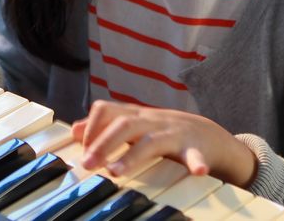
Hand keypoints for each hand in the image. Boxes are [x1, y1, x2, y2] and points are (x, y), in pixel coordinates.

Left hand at [70, 100, 257, 187]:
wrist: (208, 135)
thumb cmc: (165, 131)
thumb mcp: (133, 124)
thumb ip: (105, 126)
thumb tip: (74, 129)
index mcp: (136, 115)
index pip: (107, 111)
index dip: (91, 126)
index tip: (80, 148)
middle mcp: (153, 121)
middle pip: (124, 125)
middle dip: (103, 143)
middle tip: (87, 164)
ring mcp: (174, 133)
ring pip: (151, 141)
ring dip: (132, 156)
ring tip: (116, 171)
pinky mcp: (196, 149)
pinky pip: (196, 155)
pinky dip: (196, 163)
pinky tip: (198, 172)